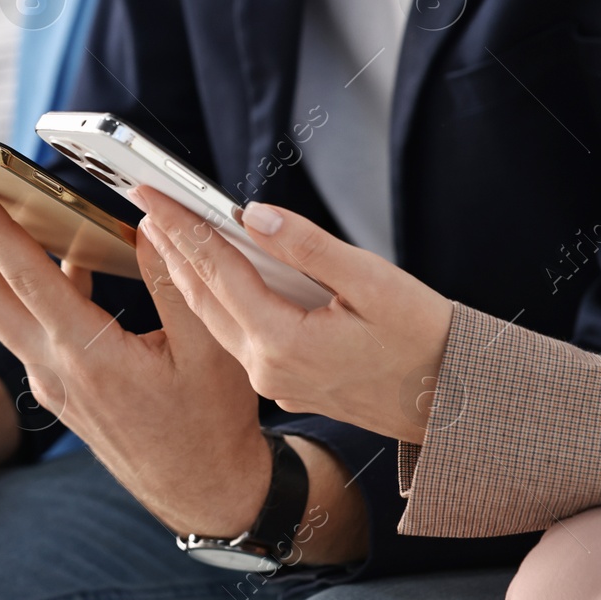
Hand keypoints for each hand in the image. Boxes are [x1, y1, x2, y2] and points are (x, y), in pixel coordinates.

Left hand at [0, 181, 268, 537]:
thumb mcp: (210, 349)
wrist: (204, 494)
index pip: (22, 277)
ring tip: (3, 213)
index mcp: (89, 355)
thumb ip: (174, 282)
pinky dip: (32, 289)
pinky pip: (30, 329)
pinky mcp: (58, 390)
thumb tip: (149, 223)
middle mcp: (55, 370)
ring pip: (2, 313)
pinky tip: (66, 260)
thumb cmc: (212, 425)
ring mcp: (51, 382)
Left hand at [133, 188, 453, 443]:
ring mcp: (272, 381)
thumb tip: (254, 215)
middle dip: (171, 246)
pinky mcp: (284, 384)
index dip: (181, 226)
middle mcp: (265, 366)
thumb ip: (309, 247)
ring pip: (214, 319)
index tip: (150, 194)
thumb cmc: (425, 342)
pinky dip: (216, 302)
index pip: (216, 269)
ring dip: (188, 275)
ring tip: (166, 233)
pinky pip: (235, 336)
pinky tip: (210, 278)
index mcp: (281, 341)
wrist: (455, 404)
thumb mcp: (374, 283)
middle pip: (202, 296)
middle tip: (145, 205)